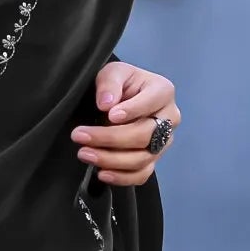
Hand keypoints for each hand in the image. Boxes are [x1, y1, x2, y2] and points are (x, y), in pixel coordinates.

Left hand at [69, 59, 179, 185]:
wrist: (119, 100)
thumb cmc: (119, 84)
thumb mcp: (112, 72)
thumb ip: (110, 82)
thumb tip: (107, 104)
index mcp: (163, 92)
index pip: (151, 103)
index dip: (131, 111)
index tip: (108, 114)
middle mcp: (169, 119)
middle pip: (144, 135)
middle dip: (110, 138)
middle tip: (80, 136)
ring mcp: (162, 143)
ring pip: (141, 158)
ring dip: (110, 160)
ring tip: (84, 153)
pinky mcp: (152, 160)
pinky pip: (141, 175)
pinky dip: (121, 178)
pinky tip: (101, 173)